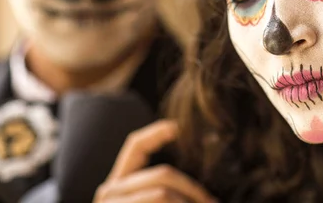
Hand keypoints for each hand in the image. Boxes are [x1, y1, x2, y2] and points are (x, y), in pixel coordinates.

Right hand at [94, 120, 216, 202]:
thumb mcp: (156, 200)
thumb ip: (168, 190)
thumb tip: (204, 183)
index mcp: (119, 184)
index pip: (135, 145)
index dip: (157, 132)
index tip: (178, 127)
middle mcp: (109, 191)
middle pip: (162, 174)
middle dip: (193, 190)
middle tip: (213, 202)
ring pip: (162, 192)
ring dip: (189, 202)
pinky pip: (158, 198)